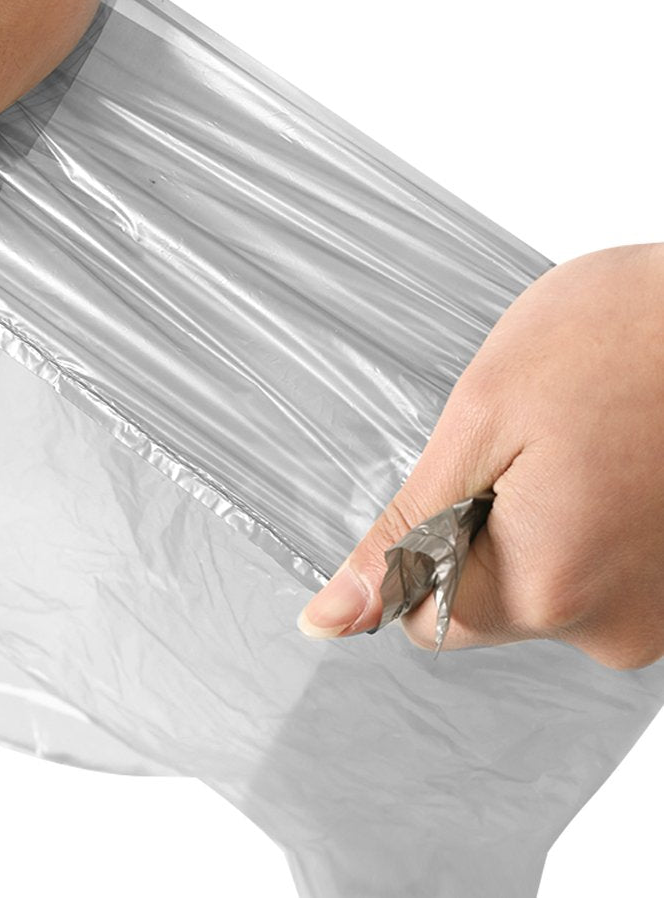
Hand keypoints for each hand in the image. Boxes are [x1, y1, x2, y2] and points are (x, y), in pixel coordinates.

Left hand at [299, 244, 663, 670]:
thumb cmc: (622, 335)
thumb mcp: (482, 420)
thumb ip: (405, 530)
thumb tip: (330, 619)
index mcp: (554, 587)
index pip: (425, 616)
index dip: (420, 543)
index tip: (463, 473)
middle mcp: (618, 627)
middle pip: (489, 603)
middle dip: (481, 528)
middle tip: (527, 445)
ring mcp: (662, 611)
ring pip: (547, 582)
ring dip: (540, 518)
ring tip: (580, 442)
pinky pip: (599, 568)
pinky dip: (588, 518)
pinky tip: (612, 458)